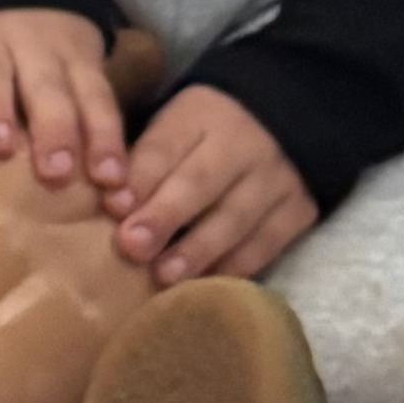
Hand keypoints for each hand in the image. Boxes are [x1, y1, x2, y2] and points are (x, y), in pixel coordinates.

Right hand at [0, 7, 131, 194]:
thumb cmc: (42, 43)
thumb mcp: (74, 61)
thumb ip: (83, 111)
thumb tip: (108, 183)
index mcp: (72, 56)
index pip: (95, 98)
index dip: (104, 138)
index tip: (110, 181)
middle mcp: (32, 46)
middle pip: (47, 88)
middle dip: (54, 129)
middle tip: (55, 173)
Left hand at [117, 84, 317, 286]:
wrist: (290, 124)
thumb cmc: (205, 136)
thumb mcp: (172, 127)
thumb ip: (139, 160)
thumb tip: (104, 200)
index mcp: (201, 115)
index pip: (166, 145)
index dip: (140, 178)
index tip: (113, 206)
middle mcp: (243, 143)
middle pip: (201, 181)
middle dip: (165, 216)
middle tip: (132, 246)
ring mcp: (276, 178)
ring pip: (235, 217)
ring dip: (197, 250)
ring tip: (164, 276)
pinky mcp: (299, 210)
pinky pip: (267, 244)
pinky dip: (233, 267)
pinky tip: (204, 287)